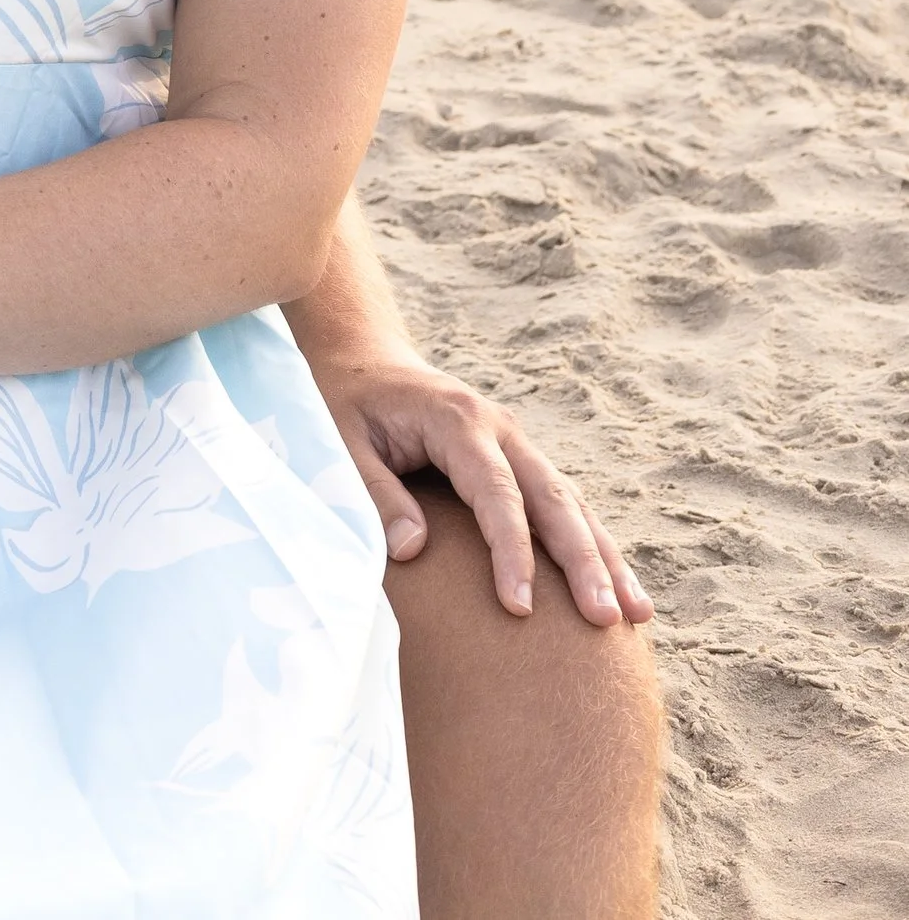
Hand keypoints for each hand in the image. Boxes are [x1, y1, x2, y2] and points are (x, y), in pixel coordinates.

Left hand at [318, 353, 652, 628]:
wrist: (363, 358)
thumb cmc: (346, 406)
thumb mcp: (343, 444)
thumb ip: (376, 493)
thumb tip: (413, 549)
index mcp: (457, 421)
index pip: (496, 492)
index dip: (512, 551)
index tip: (521, 608)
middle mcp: (499, 428)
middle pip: (552, 496)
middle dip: (583, 560)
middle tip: (606, 619)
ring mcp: (516, 441)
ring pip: (572, 501)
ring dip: (603, 556)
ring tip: (635, 616)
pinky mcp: (520, 459)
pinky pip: (564, 503)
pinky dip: (593, 544)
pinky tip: (619, 588)